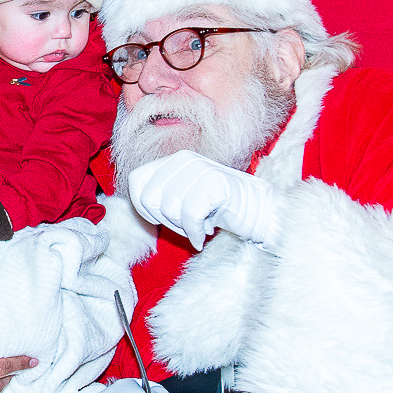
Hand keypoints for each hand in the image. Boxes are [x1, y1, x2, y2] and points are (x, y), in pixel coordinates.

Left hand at [127, 150, 280, 249]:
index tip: (161, 219)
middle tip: (187, 222)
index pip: (135, 181)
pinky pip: (189, 216)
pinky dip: (196, 232)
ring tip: (202, 222)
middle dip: (166, 220)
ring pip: (168, 208)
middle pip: (149, 199)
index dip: (143, 207)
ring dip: (184, 227)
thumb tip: (135, 202)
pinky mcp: (214, 184)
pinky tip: (206, 232)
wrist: (257, 211)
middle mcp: (183, 159)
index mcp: (172, 160)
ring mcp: (199, 169)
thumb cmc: (216, 208)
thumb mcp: (182, 197)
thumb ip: (159, 195)